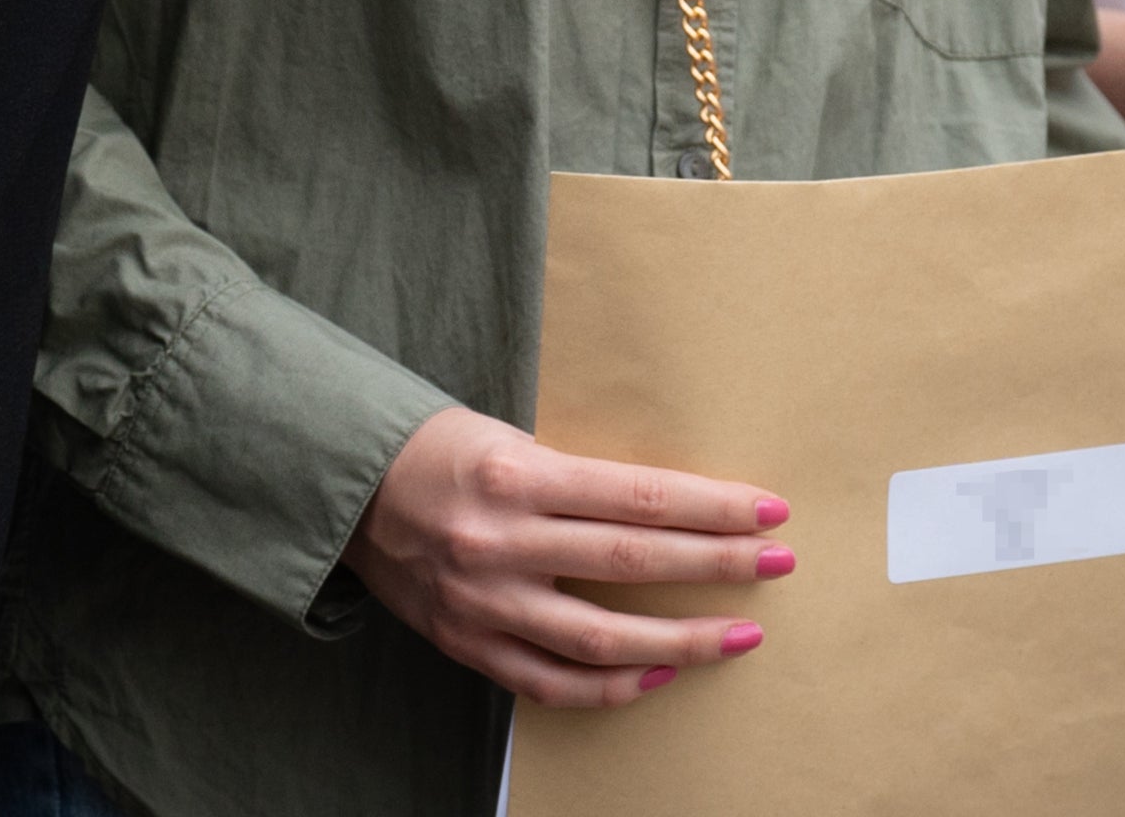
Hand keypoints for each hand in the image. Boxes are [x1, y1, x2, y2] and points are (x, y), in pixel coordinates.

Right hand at [346, 404, 791, 707]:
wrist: (345, 488)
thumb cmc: (438, 450)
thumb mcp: (507, 437)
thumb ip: (576, 480)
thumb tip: (672, 511)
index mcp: (515, 474)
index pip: (639, 496)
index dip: (712, 507)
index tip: (769, 511)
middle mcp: (501, 541)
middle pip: (634, 562)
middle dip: (718, 564)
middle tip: (779, 562)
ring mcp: (484, 601)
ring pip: (603, 638)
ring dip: (683, 640)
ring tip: (740, 633)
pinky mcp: (467, 643)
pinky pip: (553, 682)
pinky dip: (612, 686)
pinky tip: (660, 675)